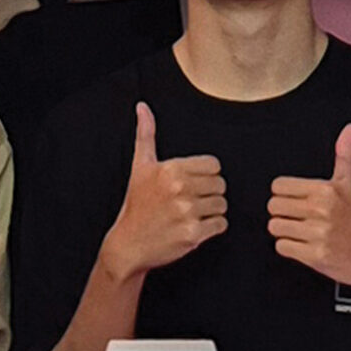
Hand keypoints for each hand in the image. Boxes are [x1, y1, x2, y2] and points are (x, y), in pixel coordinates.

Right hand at [98, 101, 227, 280]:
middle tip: (194, 199)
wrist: (129, 243)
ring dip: (212, 210)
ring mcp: (187, 213)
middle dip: (210, 192)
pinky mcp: (193, 235)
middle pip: (220, 184)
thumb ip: (146, 133)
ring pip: (222, 204)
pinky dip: (213, 227)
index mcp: (171, 169)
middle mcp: (180, 189)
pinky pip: (221, 225)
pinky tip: (197, 226)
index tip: (194, 182)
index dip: (206, 174)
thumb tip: (143, 107)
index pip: (214, 164)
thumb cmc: (137, 204)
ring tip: (194, 213)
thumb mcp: (140, 166)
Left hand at [267, 123, 350, 289]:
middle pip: (273, 206)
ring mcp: (318, 234)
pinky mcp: (315, 256)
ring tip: (303, 231)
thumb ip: (345, 154)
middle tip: (299, 217)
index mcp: (327, 190)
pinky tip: (305, 245)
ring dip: (285, 231)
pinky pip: (282, 247)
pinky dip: (290, 248)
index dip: (285, 194)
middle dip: (283, 212)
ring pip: (275, 227)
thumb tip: (350, 128)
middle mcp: (322, 210)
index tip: (298, 200)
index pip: (279, 185)